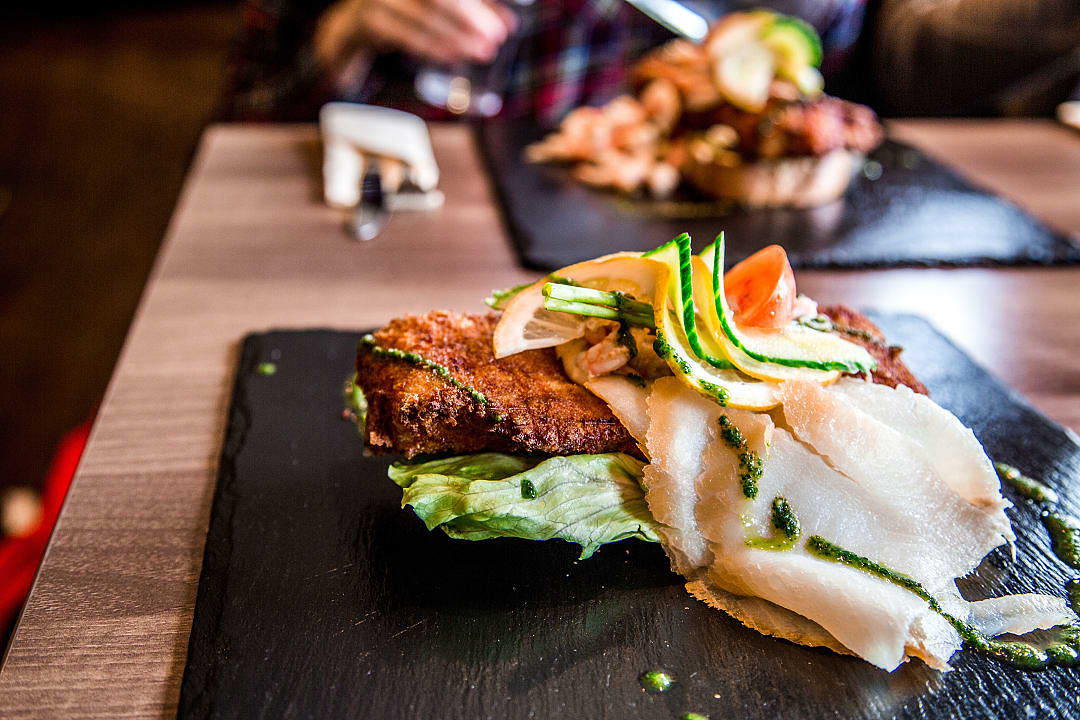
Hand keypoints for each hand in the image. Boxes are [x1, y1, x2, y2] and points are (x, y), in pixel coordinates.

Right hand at [317, 0, 516, 67]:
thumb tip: (507, 24)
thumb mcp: (437, 6)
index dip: (482, 5)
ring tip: (482, 52)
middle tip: (496, 38)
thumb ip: (473, 10)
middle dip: (472, 17)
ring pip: (427, 12)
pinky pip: (407, 35)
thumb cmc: (406, 11)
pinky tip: (454, 56)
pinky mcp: (370, 19)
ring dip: (458, 36)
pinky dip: (434, 46)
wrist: (353, 24)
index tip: (505, 25)